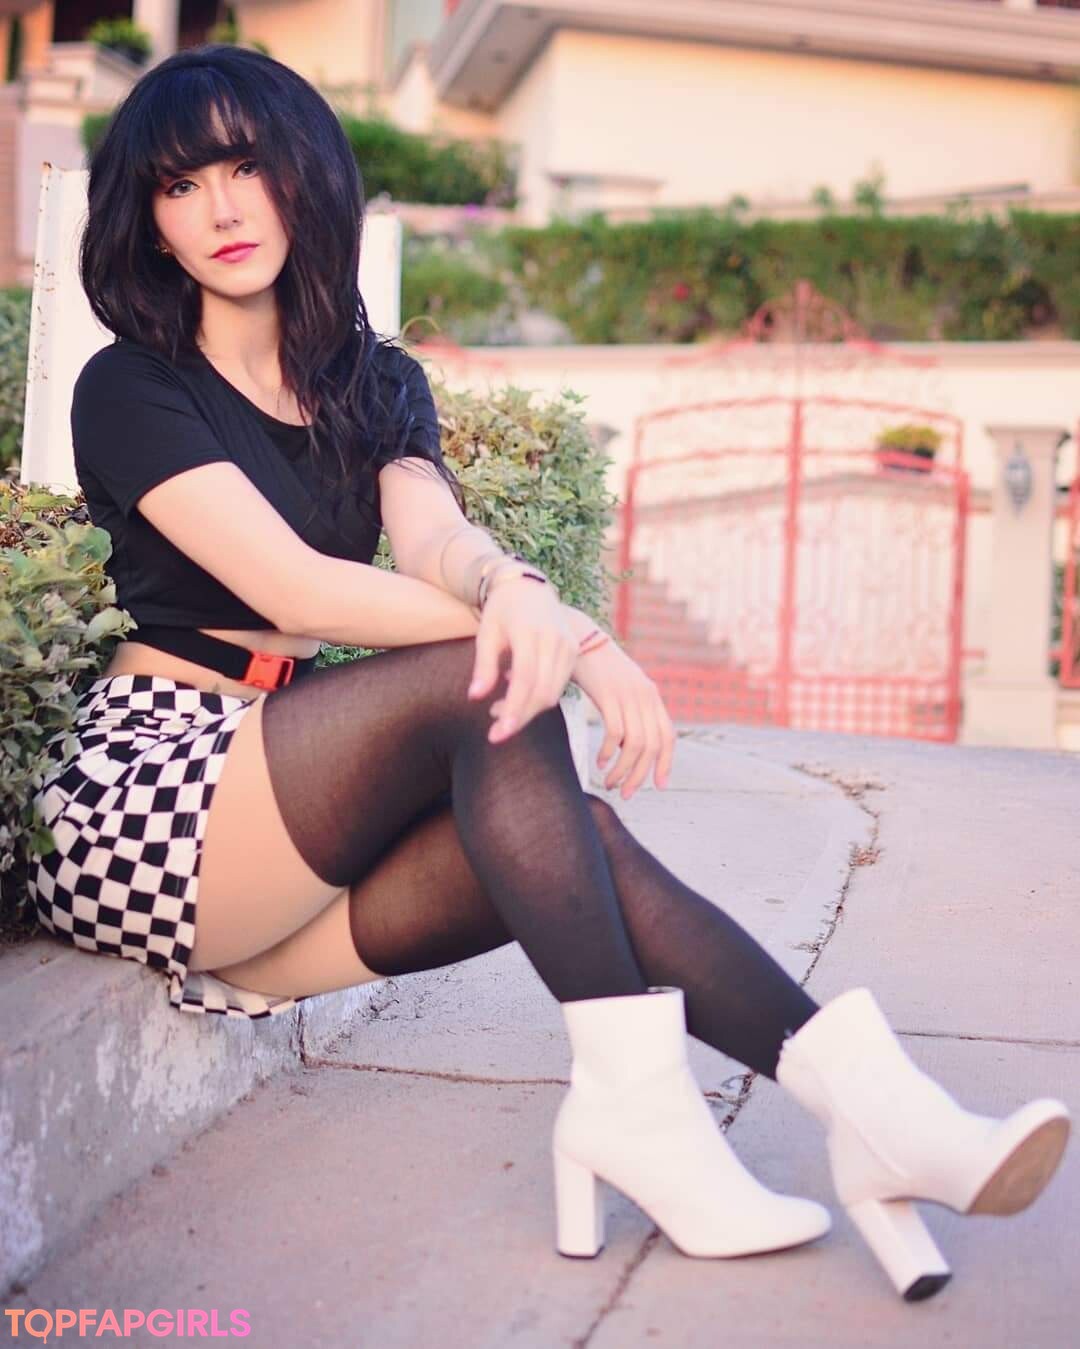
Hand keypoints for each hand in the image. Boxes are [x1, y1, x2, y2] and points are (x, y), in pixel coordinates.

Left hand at [467, 578, 577, 743]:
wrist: (529, 587)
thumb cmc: (501, 611)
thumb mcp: (486, 634)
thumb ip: (483, 666)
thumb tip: (475, 697)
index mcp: (529, 632)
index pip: (525, 679)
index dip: (514, 708)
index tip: (499, 733)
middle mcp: (554, 640)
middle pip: (542, 692)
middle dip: (520, 718)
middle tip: (497, 734)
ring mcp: (568, 646)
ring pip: (552, 693)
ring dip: (528, 712)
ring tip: (501, 715)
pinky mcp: (574, 652)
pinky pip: (558, 685)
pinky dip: (539, 698)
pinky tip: (518, 696)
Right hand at [570, 640, 674, 798]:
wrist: (576, 635)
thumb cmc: (594, 667)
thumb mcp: (619, 688)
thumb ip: (628, 712)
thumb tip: (624, 747)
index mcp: (651, 696)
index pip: (667, 736)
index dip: (666, 763)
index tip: (658, 786)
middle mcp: (645, 696)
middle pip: (652, 746)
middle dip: (640, 775)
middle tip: (626, 793)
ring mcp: (628, 695)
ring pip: (636, 744)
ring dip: (623, 770)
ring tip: (610, 783)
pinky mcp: (608, 694)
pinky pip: (615, 733)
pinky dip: (608, 753)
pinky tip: (599, 762)